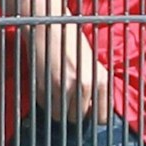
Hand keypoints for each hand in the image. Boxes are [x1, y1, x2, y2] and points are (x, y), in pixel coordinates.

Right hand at [27, 6, 110, 121]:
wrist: (52, 27)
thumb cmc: (74, 45)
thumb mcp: (92, 65)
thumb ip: (94, 87)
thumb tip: (91, 111)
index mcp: (101, 79)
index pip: (101, 117)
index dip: (94, 116)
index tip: (89, 112)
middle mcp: (85, 85)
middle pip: (78, 119)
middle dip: (75, 113)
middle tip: (72, 100)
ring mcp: (63, 87)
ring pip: (61, 117)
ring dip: (60, 110)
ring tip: (60, 94)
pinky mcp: (45, 87)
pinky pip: (46, 107)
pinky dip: (47, 103)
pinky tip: (49, 87)